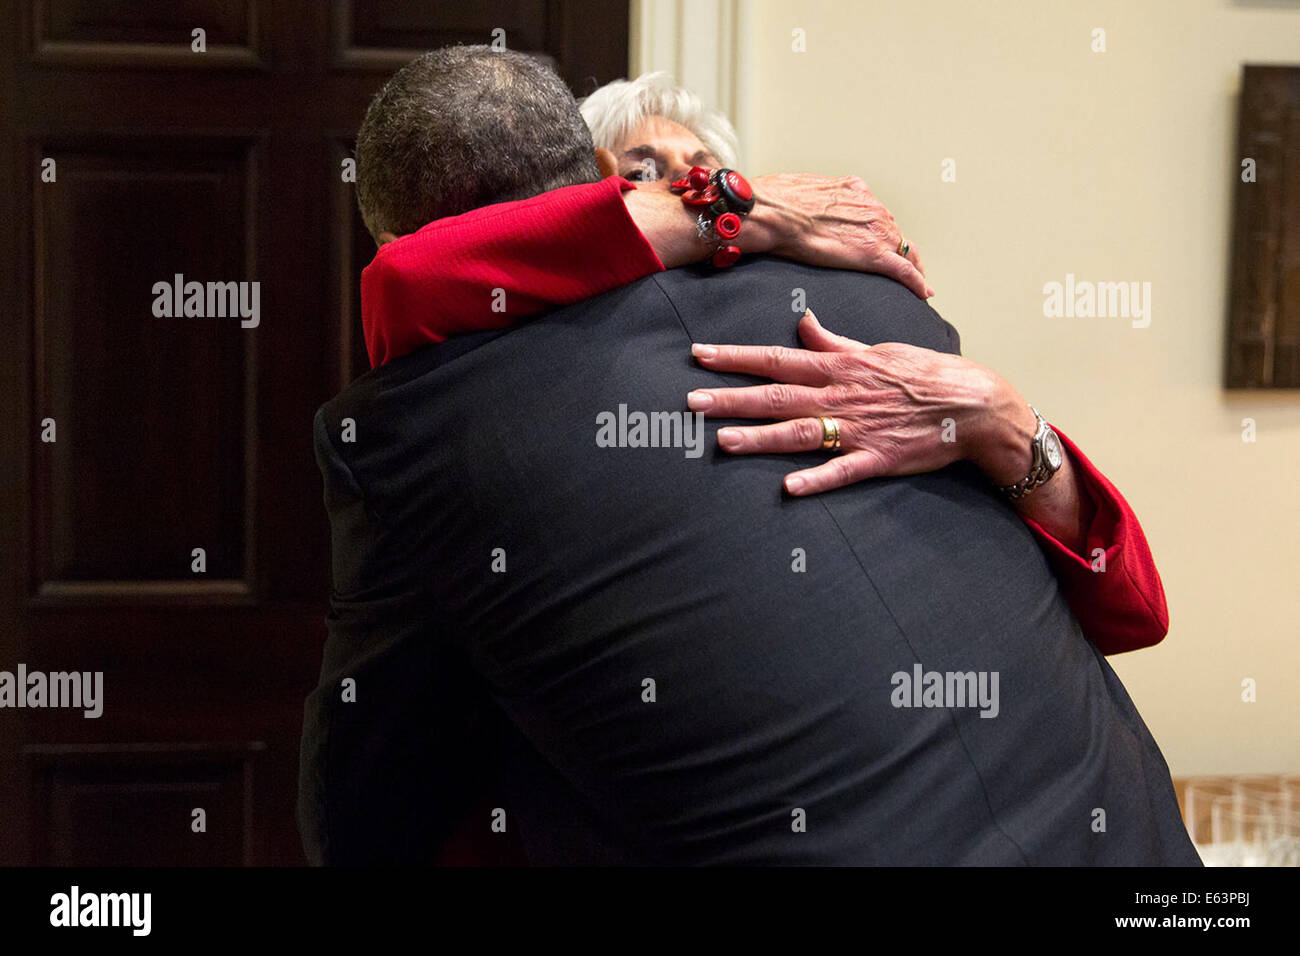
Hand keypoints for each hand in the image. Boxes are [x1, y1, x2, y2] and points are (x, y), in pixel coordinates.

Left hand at [685, 310, 1033, 494]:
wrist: (976, 404)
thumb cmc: (926, 374)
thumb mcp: (877, 349)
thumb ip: (834, 342)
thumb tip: (803, 322)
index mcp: (839, 367)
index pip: (777, 358)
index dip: (735, 357)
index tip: (699, 355)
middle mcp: (842, 396)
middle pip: (777, 395)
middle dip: (731, 399)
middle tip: (690, 402)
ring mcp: (859, 429)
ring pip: (800, 432)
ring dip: (761, 438)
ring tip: (723, 443)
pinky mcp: (879, 459)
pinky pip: (843, 471)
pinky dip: (817, 479)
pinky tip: (788, 488)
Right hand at [744, 174, 931, 299]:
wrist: (775, 212)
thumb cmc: (779, 201)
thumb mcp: (804, 188)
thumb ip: (816, 198)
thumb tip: (806, 206)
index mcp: (855, 191)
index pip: (877, 215)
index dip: (881, 231)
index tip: (882, 241)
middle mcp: (871, 208)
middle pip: (894, 233)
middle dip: (898, 249)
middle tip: (904, 266)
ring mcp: (876, 231)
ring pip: (905, 251)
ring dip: (912, 266)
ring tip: (918, 283)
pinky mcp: (873, 255)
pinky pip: (904, 271)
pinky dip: (916, 282)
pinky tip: (923, 292)